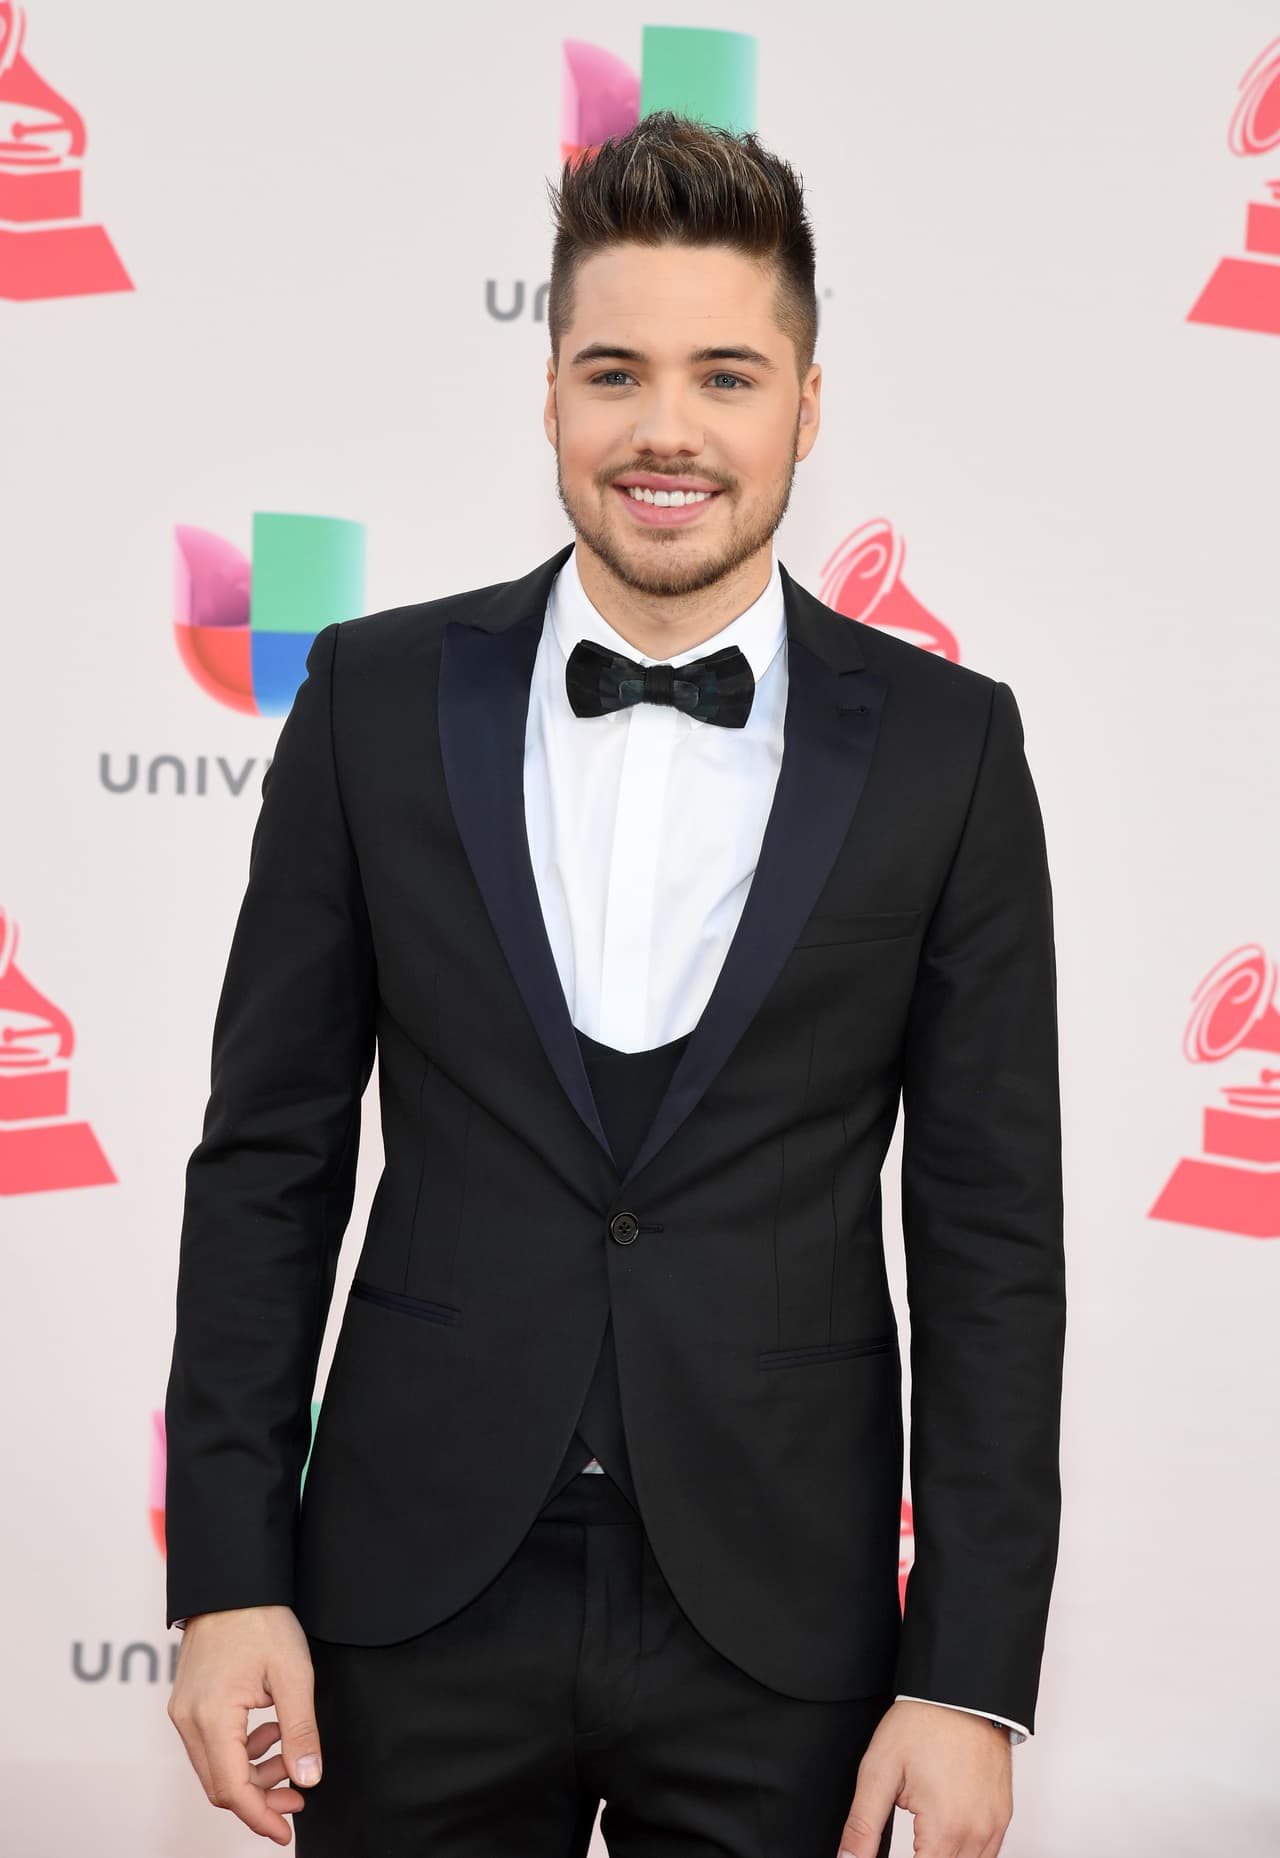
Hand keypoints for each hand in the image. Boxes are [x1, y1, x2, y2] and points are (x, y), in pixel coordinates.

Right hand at [167, 1604, 323, 1845]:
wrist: (232, 1582)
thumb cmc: (262, 1619)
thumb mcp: (293, 1674)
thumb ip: (300, 1730)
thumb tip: (307, 1779)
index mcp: (211, 1716)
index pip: (232, 1788)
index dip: (261, 1816)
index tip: (287, 1830)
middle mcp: (188, 1719)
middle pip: (219, 1785)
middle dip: (260, 1797)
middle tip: (298, 1795)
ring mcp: (183, 1711)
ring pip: (214, 1767)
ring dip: (252, 1772)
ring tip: (288, 1754)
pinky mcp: (187, 1703)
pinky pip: (210, 1744)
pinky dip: (240, 1750)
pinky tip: (269, 1732)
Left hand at [837, 1699, 1011, 1857]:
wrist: (960, 1689)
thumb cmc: (922, 1722)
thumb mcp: (878, 1771)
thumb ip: (862, 1826)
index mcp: (945, 1829)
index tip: (886, 1851)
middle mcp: (977, 1833)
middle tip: (906, 1835)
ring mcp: (994, 1825)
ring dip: (942, 1857)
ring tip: (920, 1837)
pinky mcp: (1003, 1815)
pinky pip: (987, 1854)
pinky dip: (964, 1853)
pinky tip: (944, 1837)